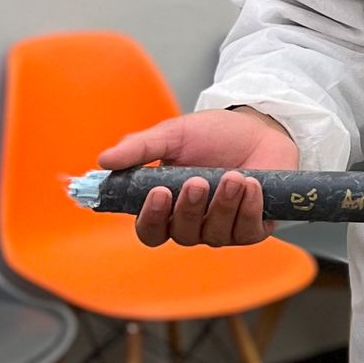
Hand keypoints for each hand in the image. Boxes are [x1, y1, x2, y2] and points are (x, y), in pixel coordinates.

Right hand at [97, 106, 299, 248]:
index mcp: (168, 206)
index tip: (157, 193)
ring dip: (223, 205)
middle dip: (189, 209)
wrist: (260, 127)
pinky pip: (247, 232)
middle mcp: (194, 223)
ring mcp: (224, 228)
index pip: (150, 230)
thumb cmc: (215, 134)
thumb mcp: (173, 135)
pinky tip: (252, 185)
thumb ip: (140, 148)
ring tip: (233, 176)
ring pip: (216, 234)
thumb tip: (103, 160)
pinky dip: (249, 208)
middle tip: (197, 181)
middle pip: (182, 235)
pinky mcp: (253, 228)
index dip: (151, 219)